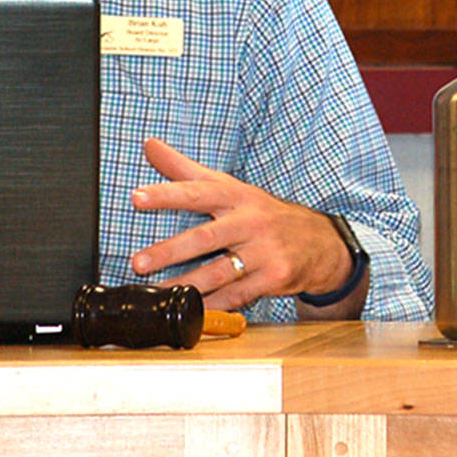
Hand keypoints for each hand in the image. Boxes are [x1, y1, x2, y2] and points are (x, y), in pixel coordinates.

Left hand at [128, 138, 361, 314]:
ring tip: (158, 292)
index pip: (198, 192)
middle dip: (170, 250)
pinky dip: (212, 305)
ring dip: (186, 284)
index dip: (167, 194)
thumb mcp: (229, 186)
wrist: (319, 242)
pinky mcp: (274, 277)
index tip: (137, 197)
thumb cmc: (263, 214)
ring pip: (219, 271)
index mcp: (236, 196)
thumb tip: (150, 145)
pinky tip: (192, 311)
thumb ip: (186, 169)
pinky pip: (237, 296)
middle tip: (138, 261)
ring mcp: (264, 251)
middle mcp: (251, 222)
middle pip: (206, 236)